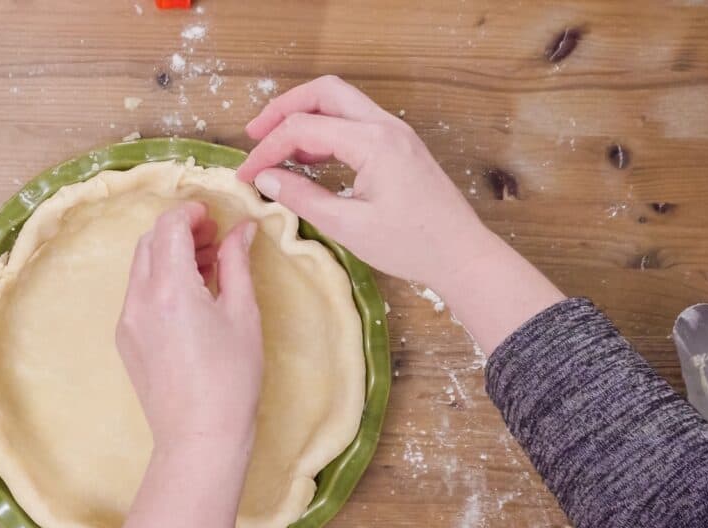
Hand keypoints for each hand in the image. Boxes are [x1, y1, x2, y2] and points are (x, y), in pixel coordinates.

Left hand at [116, 202, 262, 452]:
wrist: (199, 436)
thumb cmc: (231, 379)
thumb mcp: (243, 315)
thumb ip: (237, 264)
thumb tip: (241, 229)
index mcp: (171, 288)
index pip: (169, 227)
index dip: (190, 213)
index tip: (213, 216)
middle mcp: (140, 298)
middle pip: (150, 241)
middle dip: (180, 230)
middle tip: (214, 238)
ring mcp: (127, 320)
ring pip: (142, 266)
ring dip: (169, 254)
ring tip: (207, 266)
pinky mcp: (126, 339)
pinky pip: (138, 293)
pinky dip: (160, 280)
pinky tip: (189, 296)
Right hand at [236, 75, 563, 354]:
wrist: (461, 254)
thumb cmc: (410, 245)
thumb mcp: (348, 226)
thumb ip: (303, 198)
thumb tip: (265, 179)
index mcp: (373, 142)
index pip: (304, 127)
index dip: (268, 149)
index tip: (246, 175)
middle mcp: (385, 126)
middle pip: (324, 92)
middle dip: (284, 109)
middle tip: (255, 135)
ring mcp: (395, 132)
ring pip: (340, 103)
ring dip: (305, 117)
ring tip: (277, 149)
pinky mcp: (399, 145)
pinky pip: (355, 122)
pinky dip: (326, 130)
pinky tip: (309, 157)